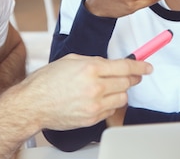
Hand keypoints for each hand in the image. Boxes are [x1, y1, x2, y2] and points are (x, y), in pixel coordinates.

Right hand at [17, 54, 151, 130]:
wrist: (32, 105)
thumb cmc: (47, 81)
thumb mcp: (72, 60)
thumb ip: (95, 61)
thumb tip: (113, 64)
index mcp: (91, 68)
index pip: (125, 67)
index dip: (140, 67)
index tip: (148, 67)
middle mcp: (95, 87)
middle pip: (127, 83)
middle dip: (131, 79)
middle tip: (130, 76)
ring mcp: (94, 105)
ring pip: (122, 98)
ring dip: (120, 91)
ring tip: (108, 88)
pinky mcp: (91, 118)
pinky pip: (111, 110)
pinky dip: (110, 104)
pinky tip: (99, 99)